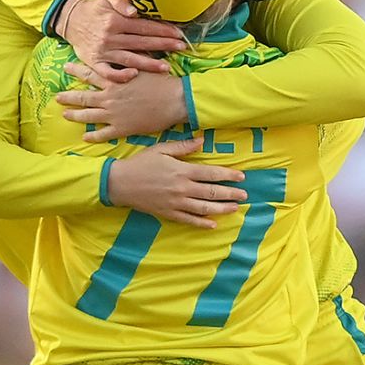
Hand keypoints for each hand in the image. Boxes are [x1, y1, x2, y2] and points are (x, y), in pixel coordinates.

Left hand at [58, 64, 187, 139]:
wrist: (174, 100)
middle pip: (83, 97)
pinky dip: (92, 136)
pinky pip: (103, 134)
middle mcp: (109, 97)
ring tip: (64, 115)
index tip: (65, 68)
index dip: (76, 71)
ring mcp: (113, 114)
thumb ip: (130, 60)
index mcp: (114, 81)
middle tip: (57, 96)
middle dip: (68, 97)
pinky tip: (85, 137)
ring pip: (89, 116)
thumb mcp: (144, 64)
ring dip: (75, 115)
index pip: (90, 74)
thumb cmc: (162, 80)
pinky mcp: (121, 128)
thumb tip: (125, 49)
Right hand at [59, 0, 185, 73]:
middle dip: (163, 45)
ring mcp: (103, 52)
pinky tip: (135, 76)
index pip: (144, 27)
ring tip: (166, 68)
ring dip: (149, 64)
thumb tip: (135, 11)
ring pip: (130, 59)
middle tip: (180, 48)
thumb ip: (121, 1)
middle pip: (142, 43)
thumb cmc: (94, 9)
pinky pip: (108, 72)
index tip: (178, 34)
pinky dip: (120, 75)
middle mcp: (110, 37)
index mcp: (115, 21)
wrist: (71, 21)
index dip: (162, 30)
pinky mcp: (95, 63)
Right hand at [107, 140, 245, 227]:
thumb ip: (183, 146)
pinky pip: (189, 220)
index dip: (228, 175)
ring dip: (221, 208)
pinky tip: (213, 224)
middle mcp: (182, 188)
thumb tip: (202, 140)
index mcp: (182, 170)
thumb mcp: (161, 149)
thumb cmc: (141, 163)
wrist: (120, 183)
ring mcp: (176, 203)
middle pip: (212, 192)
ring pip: (204, 208)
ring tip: (234, 208)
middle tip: (244, 195)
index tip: (241, 177)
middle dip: (230, 193)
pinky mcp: (168, 213)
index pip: (211, 174)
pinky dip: (202, 223)